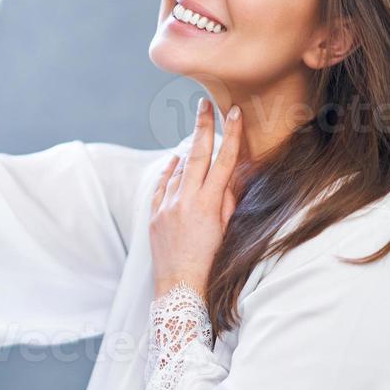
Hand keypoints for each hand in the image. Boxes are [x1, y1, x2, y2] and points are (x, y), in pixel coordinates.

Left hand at [149, 99, 246, 299]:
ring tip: (198, 136)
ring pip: (179, 169)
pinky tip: (175, 160)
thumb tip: (232, 174)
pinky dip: (169, 170)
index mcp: (208, 203)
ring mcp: (167, 206)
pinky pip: (162, 184)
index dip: (231, 135)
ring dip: (189, 151)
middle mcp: (185, 200)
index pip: (224, 160)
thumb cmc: (211, 263)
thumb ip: (228, 199)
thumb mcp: (227, 229)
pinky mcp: (154, 214)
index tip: (235, 112)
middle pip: (197, 154)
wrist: (180, 286)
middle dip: (203, 126)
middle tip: (204, 103)